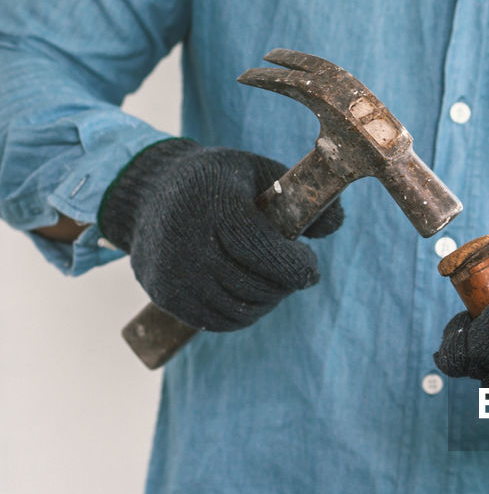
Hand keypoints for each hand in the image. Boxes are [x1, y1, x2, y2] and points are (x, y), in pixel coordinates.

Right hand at [99, 138, 343, 330]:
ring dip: (267, 301)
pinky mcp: (165, 295)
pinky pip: (219, 322)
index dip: (295, 265)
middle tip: (291, 272)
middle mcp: (187, 239)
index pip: (263, 250)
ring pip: (240, 309)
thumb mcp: (260, 171)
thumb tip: (333, 225)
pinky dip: (243, 315)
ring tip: (271, 281)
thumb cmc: (219, 182)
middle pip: (255, 284)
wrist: (149, 192)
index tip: (310, 266)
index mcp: (214, 203)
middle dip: (285, 283)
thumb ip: (300, 196)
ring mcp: (173, 271)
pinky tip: (248, 294)